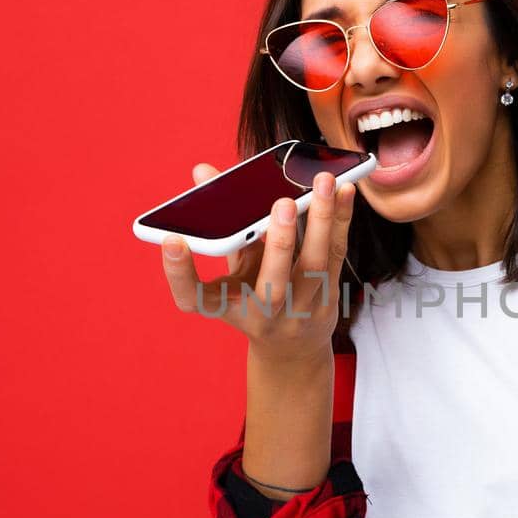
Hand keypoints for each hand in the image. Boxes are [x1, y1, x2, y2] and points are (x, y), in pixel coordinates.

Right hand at [159, 163, 356, 365]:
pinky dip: (341, 222)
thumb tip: (203, 170)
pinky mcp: (327, 302)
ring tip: (325, 181)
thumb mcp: (231, 266)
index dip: (178, 272)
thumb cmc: (252, 294)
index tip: (171, 241)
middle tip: (283, 203)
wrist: (290, 347)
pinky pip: (335, 258)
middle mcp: (261, 314)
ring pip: (313, 268)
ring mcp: (298, 312)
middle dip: (278, 244)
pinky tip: (346, 190)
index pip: (192, 297)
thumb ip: (221, 222)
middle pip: (271, 286)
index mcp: (224, 306)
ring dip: (321, 221)